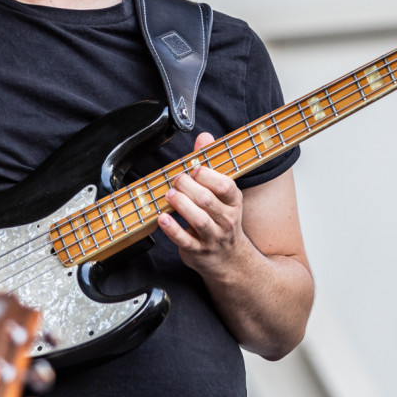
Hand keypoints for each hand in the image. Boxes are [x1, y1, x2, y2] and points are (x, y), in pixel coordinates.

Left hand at [159, 132, 247, 274]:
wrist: (229, 259)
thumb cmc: (221, 219)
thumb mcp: (222, 193)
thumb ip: (211, 164)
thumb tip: (204, 137)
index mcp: (233, 202)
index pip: (225, 186)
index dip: (207, 175)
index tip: (193, 168)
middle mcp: (226, 220)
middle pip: (208, 200)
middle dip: (189, 187)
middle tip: (176, 180)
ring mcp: (213, 237)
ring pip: (199, 220)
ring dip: (182, 205)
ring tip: (169, 195)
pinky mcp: (198, 251)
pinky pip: (185, 241)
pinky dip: (172, 230)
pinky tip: (162, 219)